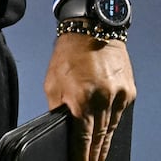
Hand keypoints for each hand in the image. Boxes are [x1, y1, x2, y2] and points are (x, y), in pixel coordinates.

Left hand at [43, 32, 134, 160]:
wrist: (92, 31)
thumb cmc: (68, 54)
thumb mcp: (52, 82)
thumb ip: (57, 107)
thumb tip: (61, 126)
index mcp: (80, 99)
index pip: (82, 138)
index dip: (82, 155)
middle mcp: (102, 100)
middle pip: (100, 136)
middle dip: (95, 153)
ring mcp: (118, 96)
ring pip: (112, 127)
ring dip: (105, 142)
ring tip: (99, 155)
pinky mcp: (129, 92)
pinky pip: (120, 114)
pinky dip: (113, 123)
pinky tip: (108, 133)